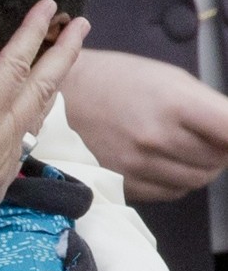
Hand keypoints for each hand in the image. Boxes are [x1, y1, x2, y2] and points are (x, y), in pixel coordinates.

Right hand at [0, 0, 88, 270]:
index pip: (15, 68)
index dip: (33, 34)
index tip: (49, 6)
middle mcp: (1, 145)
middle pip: (42, 90)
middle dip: (64, 54)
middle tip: (82, 25)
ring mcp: (2, 167)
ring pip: (39, 115)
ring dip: (56, 82)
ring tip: (66, 60)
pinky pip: (26, 139)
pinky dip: (38, 113)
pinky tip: (33, 109)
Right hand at [63, 49, 227, 200]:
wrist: (58, 99)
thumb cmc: (113, 80)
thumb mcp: (167, 78)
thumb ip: (209, 107)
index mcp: (173, 103)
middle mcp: (157, 139)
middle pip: (219, 160)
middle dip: (221, 149)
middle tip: (205, 134)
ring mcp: (139, 166)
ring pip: (198, 179)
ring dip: (201, 165)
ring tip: (181, 144)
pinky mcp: (125, 185)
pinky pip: (172, 192)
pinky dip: (177, 179)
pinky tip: (162, 159)